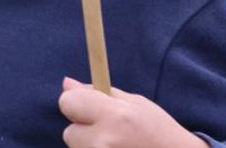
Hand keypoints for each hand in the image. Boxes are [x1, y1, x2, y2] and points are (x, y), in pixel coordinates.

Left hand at [58, 78, 208, 147]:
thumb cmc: (159, 132)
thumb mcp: (136, 104)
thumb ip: (98, 95)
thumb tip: (66, 84)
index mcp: (115, 116)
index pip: (68, 103)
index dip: (76, 104)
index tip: (88, 109)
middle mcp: (105, 140)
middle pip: (69, 133)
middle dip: (85, 131)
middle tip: (112, 133)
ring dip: (91, 147)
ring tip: (119, 146)